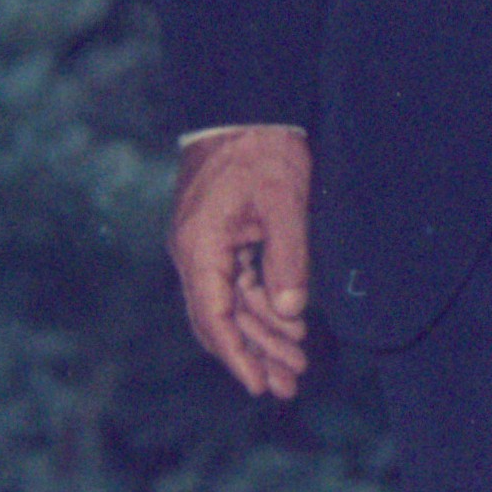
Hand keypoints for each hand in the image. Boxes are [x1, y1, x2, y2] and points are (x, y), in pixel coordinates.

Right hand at [167, 125, 315, 398]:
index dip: (237, 355)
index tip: (258, 386)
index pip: (214, 315)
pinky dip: (263, 305)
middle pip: (221, 318)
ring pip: (232, 304)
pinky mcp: (221, 238)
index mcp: (200, 246)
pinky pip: (239, 283)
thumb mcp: (284, 201)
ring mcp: (205, 246)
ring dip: (263, 333)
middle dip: (255, 354)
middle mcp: (194, 252)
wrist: (244, 105)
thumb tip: (290, 311)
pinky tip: (289, 326)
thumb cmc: (263, 149)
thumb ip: (288, 257)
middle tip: (289, 387)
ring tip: (297, 366)